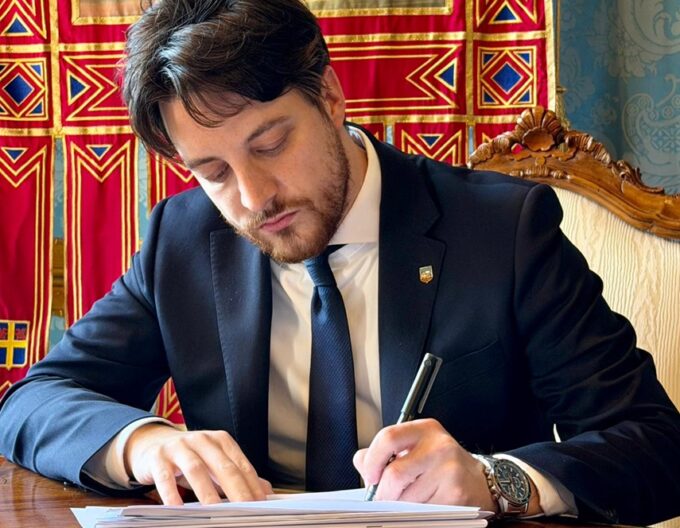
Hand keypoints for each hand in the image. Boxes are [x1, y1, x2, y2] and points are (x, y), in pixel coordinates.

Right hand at [124, 423, 271, 504]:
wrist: (152, 443)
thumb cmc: (190, 456)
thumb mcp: (215, 462)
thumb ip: (238, 475)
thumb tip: (265, 492)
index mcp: (221, 440)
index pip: (241, 464)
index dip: (252, 484)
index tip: (261, 504)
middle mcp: (202, 440)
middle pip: (223, 466)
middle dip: (236, 490)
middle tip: (245, 509)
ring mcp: (179, 447)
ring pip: (196, 470)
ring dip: (207, 492)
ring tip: (216, 511)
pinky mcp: (158, 457)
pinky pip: (165, 476)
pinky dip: (172, 492)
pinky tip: (178, 508)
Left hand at [354, 418, 538, 513]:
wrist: (481, 482)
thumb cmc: (442, 465)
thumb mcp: (416, 448)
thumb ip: (386, 452)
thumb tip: (360, 460)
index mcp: (424, 429)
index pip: (388, 438)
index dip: (372, 460)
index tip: (370, 476)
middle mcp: (439, 446)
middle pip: (395, 474)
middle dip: (383, 494)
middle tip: (383, 500)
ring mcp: (449, 471)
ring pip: (407, 498)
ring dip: (401, 507)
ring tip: (410, 502)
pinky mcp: (456, 495)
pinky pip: (423, 512)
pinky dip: (416, 515)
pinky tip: (424, 508)